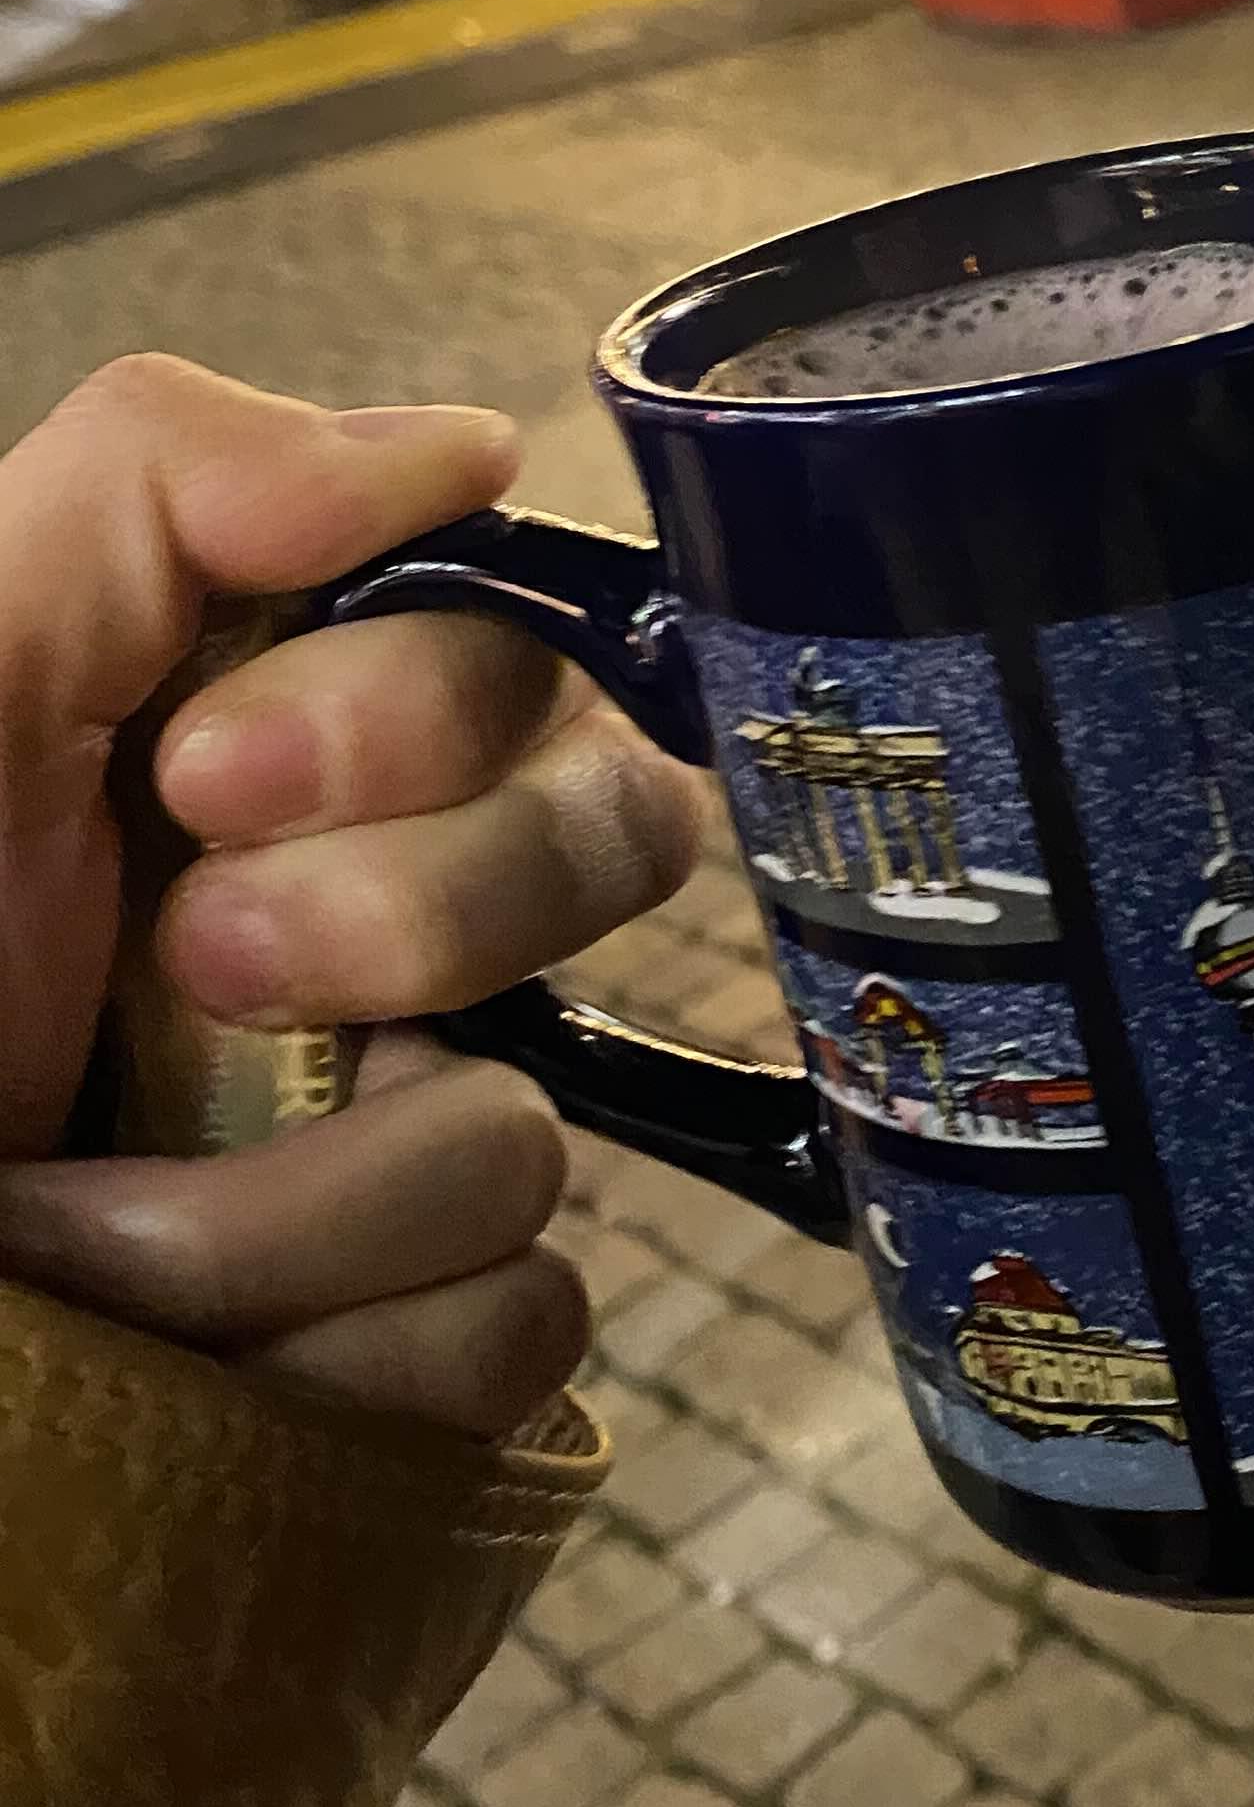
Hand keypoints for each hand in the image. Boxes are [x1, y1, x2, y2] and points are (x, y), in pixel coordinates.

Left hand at [0, 358, 701, 1432]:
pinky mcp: (419, 1350)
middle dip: (400, 922)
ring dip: (275, 1201)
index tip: (198, 784)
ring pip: (527, 1136)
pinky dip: (336, 1359)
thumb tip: (468, 447)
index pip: (526, 669)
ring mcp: (406, 1153)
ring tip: (87, 1230)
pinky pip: (514, 1330)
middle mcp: (383, 934)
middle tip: (195, 972)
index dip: (401, 722)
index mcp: (287, 758)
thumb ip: (160, 484)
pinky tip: (194, 1358)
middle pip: (613, 854)